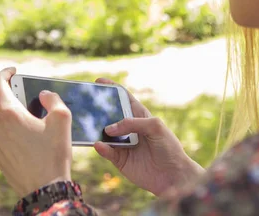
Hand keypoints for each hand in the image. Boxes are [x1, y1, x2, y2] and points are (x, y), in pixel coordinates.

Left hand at [0, 67, 72, 197]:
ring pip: (5, 122)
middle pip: (5, 104)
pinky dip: (17, 135)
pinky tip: (34, 145)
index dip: (5, 72)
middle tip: (40, 110)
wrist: (44, 190)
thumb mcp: (62, 119)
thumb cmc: (53, 154)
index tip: (14, 72)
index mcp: (8, 113)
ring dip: (20, 120)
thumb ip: (53, 99)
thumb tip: (43, 94)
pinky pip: (5, 137)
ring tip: (40, 131)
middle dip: (21, 104)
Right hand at [93, 78, 203, 195]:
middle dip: (98, 110)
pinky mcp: (120, 160)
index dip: (112, 89)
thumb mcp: (155, 127)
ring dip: (96, 130)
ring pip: (104, 134)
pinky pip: (107, 151)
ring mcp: (123, 144)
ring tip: (87, 125)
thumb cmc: (169, 147)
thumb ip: (132, 123)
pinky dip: (102, 147)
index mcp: (139, 116)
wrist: (173, 176)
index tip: (98, 82)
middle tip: (85, 104)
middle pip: (110, 116)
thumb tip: (109, 128)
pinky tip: (99, 144)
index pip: (123, 98)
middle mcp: (129, 129)